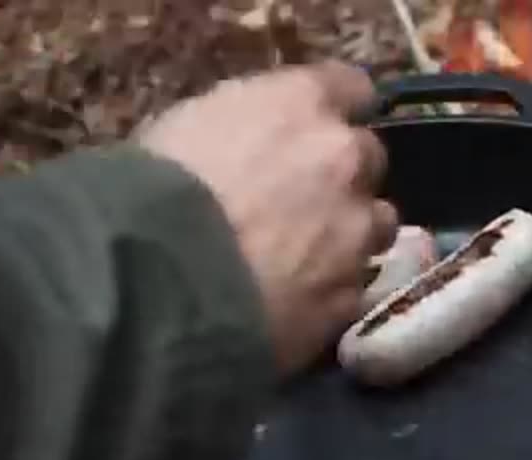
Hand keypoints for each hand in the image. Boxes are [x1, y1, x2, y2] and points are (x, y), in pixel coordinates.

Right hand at [137, 60, 397, 374]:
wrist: (158, 279)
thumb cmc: (154, 189)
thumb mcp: (192, 125)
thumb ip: (250, 126)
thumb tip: (259, 143)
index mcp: (304, 104)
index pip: (352, 88)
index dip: (337, 108)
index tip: (320, 126)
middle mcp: (346, 160)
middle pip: (369, 159)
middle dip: (342, 175)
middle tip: (302, 198)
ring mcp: (357, 232)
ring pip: (378, 225)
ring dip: (351, 233)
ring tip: (307, 255)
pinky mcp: (350, 295)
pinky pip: (353, 285)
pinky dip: (331, 288)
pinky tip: (294, 299)